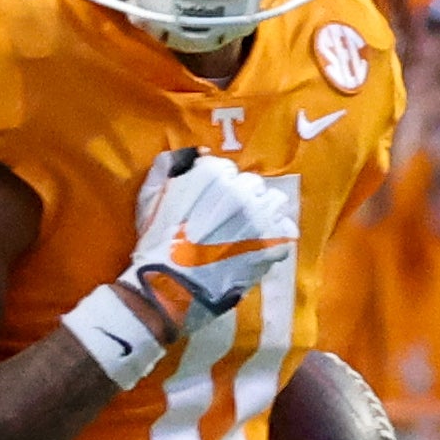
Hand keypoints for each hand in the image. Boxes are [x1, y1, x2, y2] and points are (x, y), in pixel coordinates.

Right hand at [103, 151, 297, 350]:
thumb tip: (202, 152)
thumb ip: (172, 167)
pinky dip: (277, 238)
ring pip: (275, 202)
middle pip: (253, 184)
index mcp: (212, 174)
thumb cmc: (157, 244)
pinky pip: (286, 231)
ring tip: (249, 233)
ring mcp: (259, 216)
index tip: (212, 205)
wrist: (171, 286)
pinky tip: (262, 248)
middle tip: (230, 222)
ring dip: (264, 214)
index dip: (220, 188)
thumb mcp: (152, 196)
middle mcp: (240, 189)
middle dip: (244, 199)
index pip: (228, 170)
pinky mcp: (272, 243)